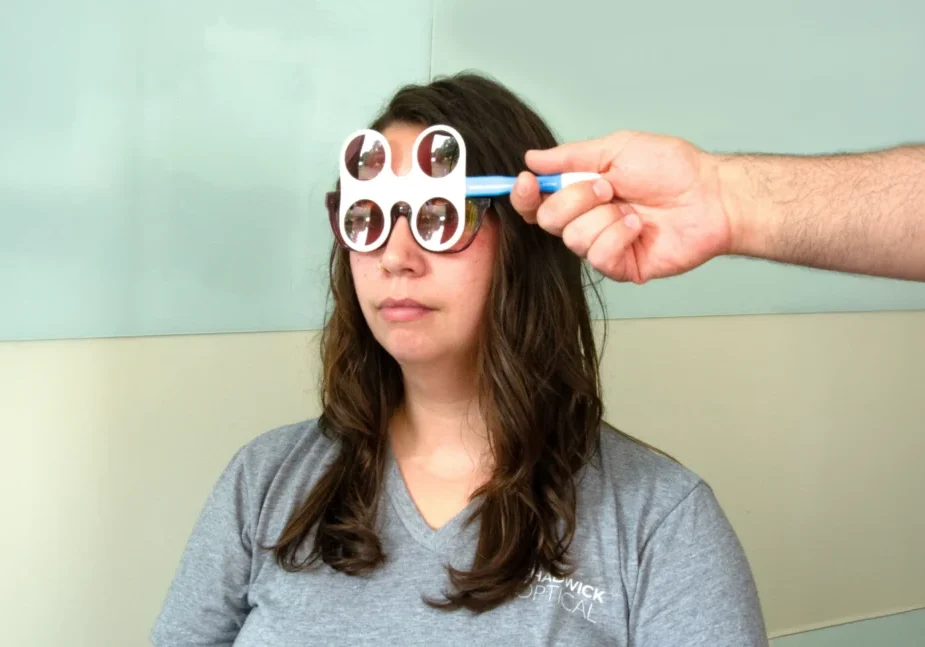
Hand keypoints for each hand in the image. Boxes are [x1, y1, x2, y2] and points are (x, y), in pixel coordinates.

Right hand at [512, 131, 733, 283]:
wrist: (711, 195)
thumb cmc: (672, 169)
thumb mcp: (617, 148)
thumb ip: (571, 155)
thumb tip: (532, 157)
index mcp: (581, 192)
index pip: (536, 202)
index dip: (524, 195)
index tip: (527, 181)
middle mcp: (587, 220)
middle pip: (548, 219)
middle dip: (576, 198)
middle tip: (608, 187)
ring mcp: (603, 245)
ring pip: (573, 238)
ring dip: (604, 217)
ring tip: (632, 208)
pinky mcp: (621, 267)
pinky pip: (599, 256)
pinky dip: (619, 236)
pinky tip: (639, 227)